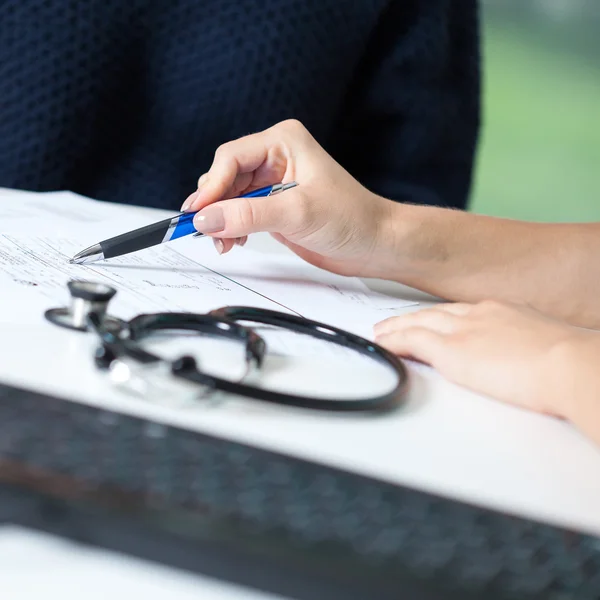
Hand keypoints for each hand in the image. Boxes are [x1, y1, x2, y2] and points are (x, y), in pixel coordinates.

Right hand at [181, 119, 394, 277]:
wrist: (375, 244)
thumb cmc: (351, 219)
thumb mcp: (298, 214)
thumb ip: (248, 215)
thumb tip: (205, 218)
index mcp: (283, 142)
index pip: (230, 158)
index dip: (211, 186)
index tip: (197, 214)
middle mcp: (275, 157)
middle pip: (225, 176)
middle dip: (214, 205)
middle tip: (205, 231)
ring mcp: (273, 183)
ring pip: (229, 196)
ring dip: (220, 219)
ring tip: (223, 242)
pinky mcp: (273, 206)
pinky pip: (239, 212)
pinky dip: (231, 227)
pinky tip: (233, 241)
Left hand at [373, 300, 590, 417]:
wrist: (570, 365)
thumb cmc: (570, 362)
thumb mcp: (546, 346)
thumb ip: (526, 349)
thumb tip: (528, 363)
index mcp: (503, 312)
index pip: (462, 312)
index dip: (443, 317)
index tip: (435, 321)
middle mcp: (480, 315)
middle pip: (436, 313)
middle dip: (414, 317)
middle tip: (397, 322)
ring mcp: (464, 330)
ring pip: (419, 322)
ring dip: (398, 327)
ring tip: (383, 333)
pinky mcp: (452, 350)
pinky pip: (412, 340)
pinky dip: (395, 341)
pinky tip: (383, 344)